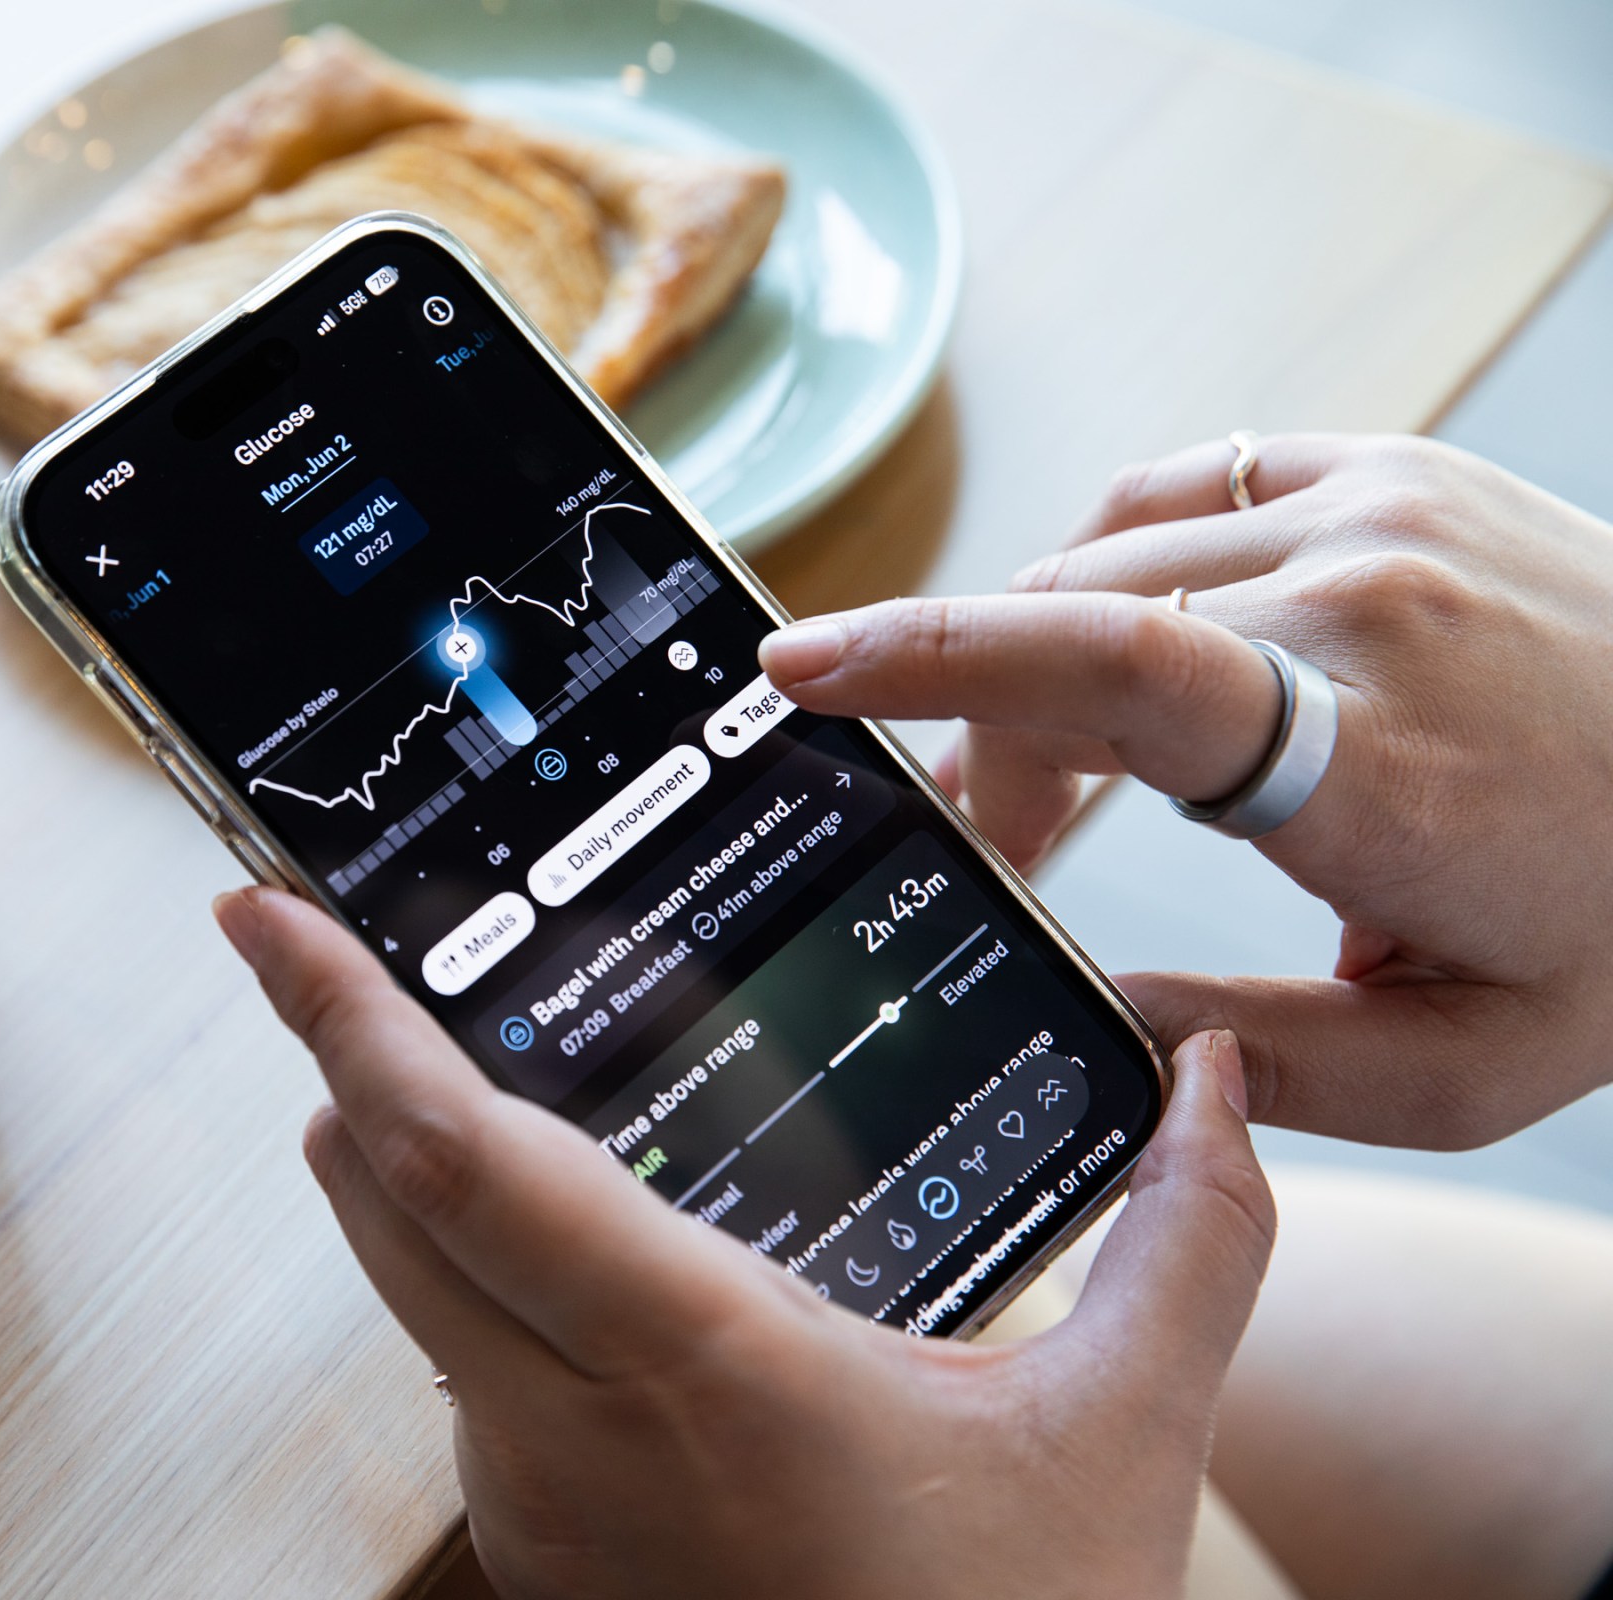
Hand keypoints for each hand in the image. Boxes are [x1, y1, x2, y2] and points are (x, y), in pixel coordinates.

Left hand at [215, 887, 1273, 1599]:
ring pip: (406, 1286)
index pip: (455, 1159)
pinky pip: (457, 1365)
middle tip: (321, 943)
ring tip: (431, 1051)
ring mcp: (536, 1502)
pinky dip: (462, 1263)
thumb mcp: (1119, 1441)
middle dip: (339, 1057)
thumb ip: (1187, 1242)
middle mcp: (571, 1433)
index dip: (343, 1021)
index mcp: (694, 1369)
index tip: (270, 920)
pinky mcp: (540, 1546)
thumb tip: (1212, 1081)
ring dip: (400, 1163)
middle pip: (378, 1203)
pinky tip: (544, 1225)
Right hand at [760, 435, 1612, 1148]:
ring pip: (1100, 564)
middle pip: (1067, 639)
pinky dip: (1105, 570)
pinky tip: (1122, 649)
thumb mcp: (1470, 1065)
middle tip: (997, 853)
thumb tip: (1093, 1019)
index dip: (931, 659)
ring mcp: (1378, 508)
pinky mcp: (1388, 466)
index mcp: (1379, 762)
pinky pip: (1175, 492)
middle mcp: (1365, 599)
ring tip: (1070, 778)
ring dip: (1039, 669)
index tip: (798, 671)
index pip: (1109, 667)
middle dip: (989, 747)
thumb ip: (1260, 1060)